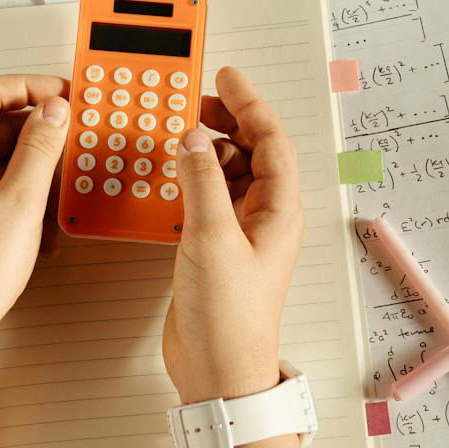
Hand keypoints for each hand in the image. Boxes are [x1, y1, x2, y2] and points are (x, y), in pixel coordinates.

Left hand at [0, 75, 69, 354]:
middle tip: (69, 139)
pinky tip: (41, 220)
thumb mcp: (21, 204)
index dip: (30, 86)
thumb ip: (41, 150)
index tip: (63, 95)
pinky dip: (17, 190)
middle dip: (36, 129)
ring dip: (30, 165)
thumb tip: (53, 112)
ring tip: (57, 189)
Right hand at [163, 66, 304, 404]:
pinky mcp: (215, 248)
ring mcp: (240, 232)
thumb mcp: (212, 238)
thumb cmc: (230, 318)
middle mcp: (264, 217)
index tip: (225, 75)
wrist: (218, 371)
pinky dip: (190, 179)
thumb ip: (201, 181)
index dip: (249, 103)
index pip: (270, 140)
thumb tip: (191, 139)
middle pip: (251, 151)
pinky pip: (207, 198)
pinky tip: (170, 174)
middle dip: (225, 120)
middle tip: (195, 98)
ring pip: (227, 173)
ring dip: (204, 149)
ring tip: (178, 131)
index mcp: (278, 210)